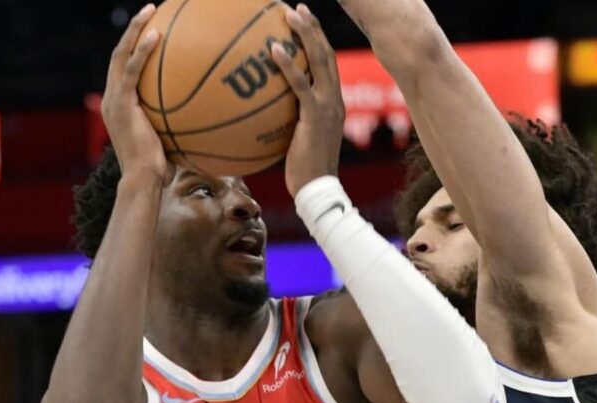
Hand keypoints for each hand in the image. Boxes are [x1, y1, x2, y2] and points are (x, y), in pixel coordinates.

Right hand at [102, 4, 168, 180]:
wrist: (143, 180)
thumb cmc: (160, 169)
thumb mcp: (169, 140)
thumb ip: (178, 122)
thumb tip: (206, 117)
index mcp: (119, 104)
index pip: (124, 68)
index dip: (135, 47)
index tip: (153, 30)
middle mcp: (111, 97)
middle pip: (119, 54)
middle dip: (133, 29)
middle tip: (149, 10)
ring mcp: (114, 99)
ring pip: (121, 54)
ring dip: (135, 29)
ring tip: (150, 11)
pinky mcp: (121, 103)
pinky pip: (132, 70)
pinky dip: (142, 51)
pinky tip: (157, 36)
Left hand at [273, 4, 345, 196]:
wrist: (317, 190)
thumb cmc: (303, 172)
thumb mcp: (297, 142)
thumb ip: (288, 122)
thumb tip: (262, 114)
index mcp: (333, 104)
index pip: (327, 66)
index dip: (317, 42)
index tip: (304, 24)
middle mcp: (335, 99)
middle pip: (327, 55)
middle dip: (313, 29)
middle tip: (298, 9)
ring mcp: (328, 106)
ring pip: (319, 61)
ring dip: (305, 35)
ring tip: (289, 15)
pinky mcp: (315, 116)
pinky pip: (300, 85)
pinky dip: (288, 64)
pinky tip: (273, 49)